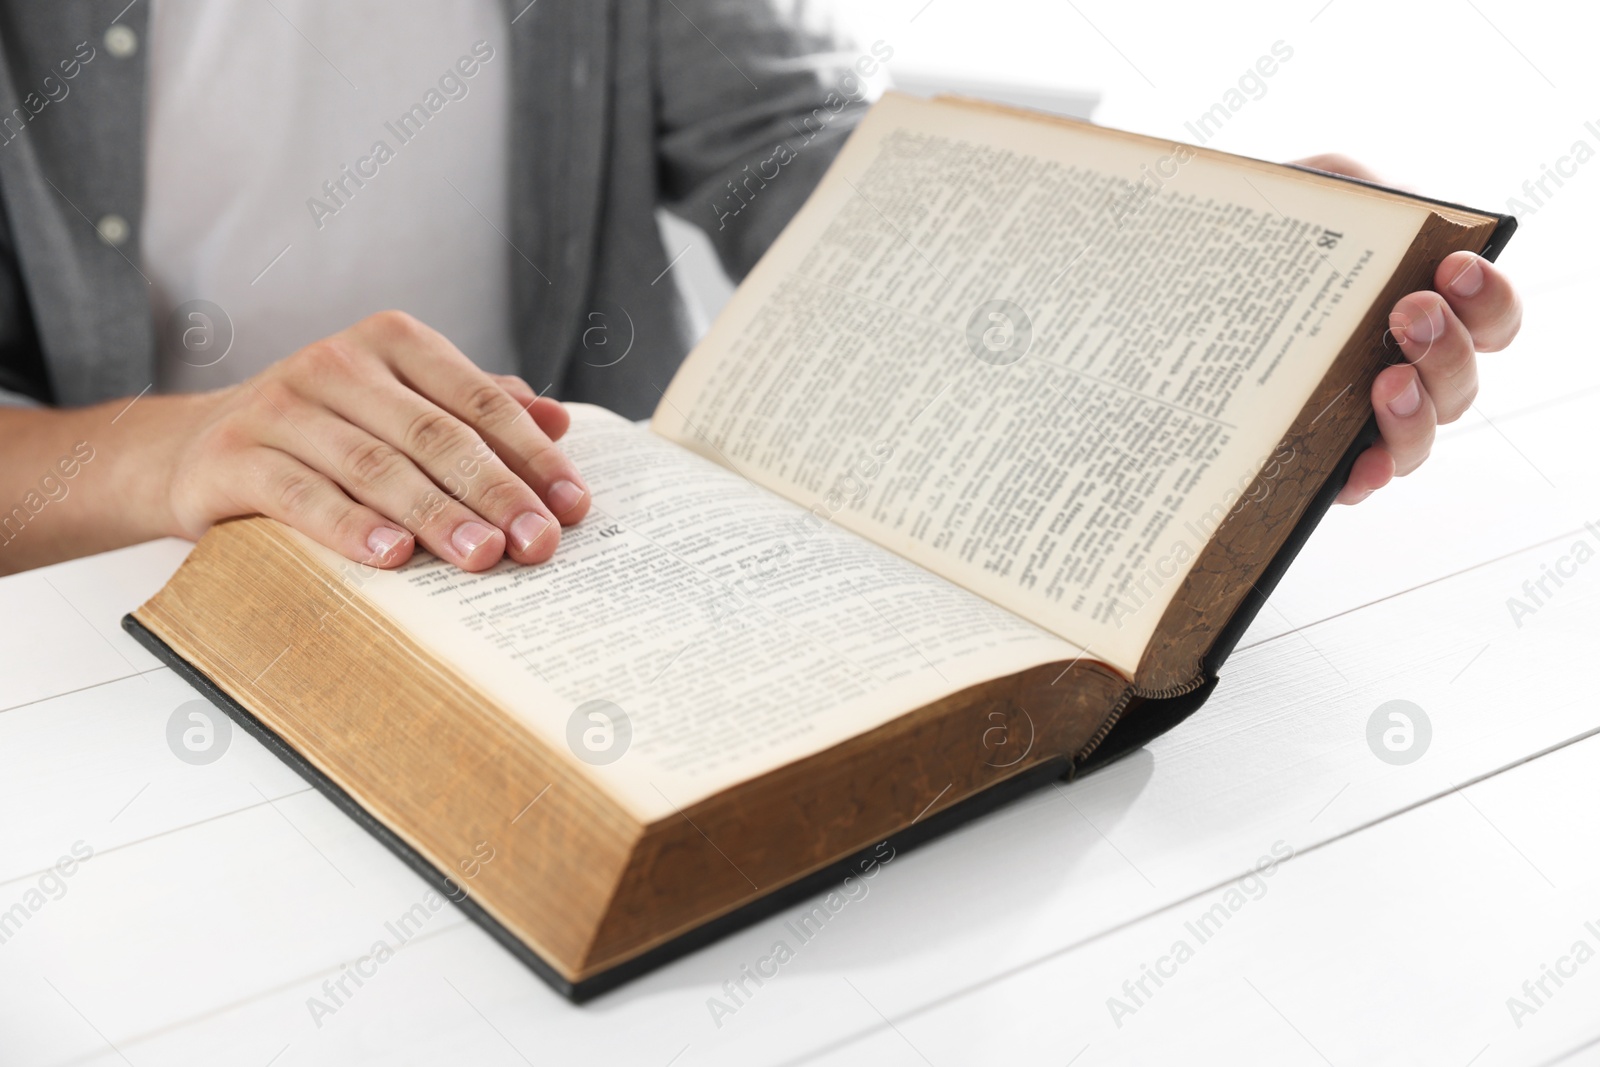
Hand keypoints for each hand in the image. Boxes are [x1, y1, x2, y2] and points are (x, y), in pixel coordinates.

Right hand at [165, 310, 589, 570]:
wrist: (197, 449)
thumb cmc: (328, 432)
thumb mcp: (404, 407)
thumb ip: (478, 410)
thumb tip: (560, 420)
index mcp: (393, 342)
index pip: (480, 401)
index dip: (533, 455)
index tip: (573, 507)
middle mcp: (337, 363)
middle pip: (435, 435)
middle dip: (495, 493)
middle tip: (537, 544)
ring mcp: (282, 406)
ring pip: (376, 465)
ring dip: (436, 515)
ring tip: (482, 556)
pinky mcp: (234, 456)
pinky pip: (302, 494)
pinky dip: (350, 527)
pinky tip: (392, 557)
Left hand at [1293, 154, 1523, 504]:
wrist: (1174, 286)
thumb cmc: (1260, 244)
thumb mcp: (1314, 195)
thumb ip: (1367, 192)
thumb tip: (1406, 208)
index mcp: (1418, 312)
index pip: (1488, 319)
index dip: (1489, 299)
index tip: (1456, 267)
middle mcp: (1405, 371)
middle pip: (1461, 381)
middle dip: (1447, 345)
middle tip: (1408, 311)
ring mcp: (1363, 421)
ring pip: (1422, 436)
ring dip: (1418, 410)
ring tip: (1387, 380)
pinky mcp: (1318, 462)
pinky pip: (1360, 482)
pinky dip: (1371, 474)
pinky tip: (1363, 462)